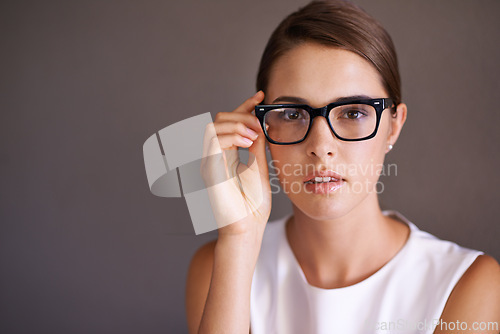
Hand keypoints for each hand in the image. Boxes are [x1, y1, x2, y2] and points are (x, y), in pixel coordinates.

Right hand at [201, 91, 271, 236]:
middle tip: (259, 124)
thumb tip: (260, 127)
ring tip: (254, 134)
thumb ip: (257, 149)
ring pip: (214, 127)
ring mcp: (210, 163)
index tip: (261, 96)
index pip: (231, 124)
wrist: (247, 228)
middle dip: (242, 115)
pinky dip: (231, 136)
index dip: (244, 107)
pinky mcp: (209, 170)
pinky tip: (247, 142)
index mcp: (227, 155)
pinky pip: (213, 141)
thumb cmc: (253, 206)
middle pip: (220, 120)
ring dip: (237, 125)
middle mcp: (215, 156)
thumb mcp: (259, 169)